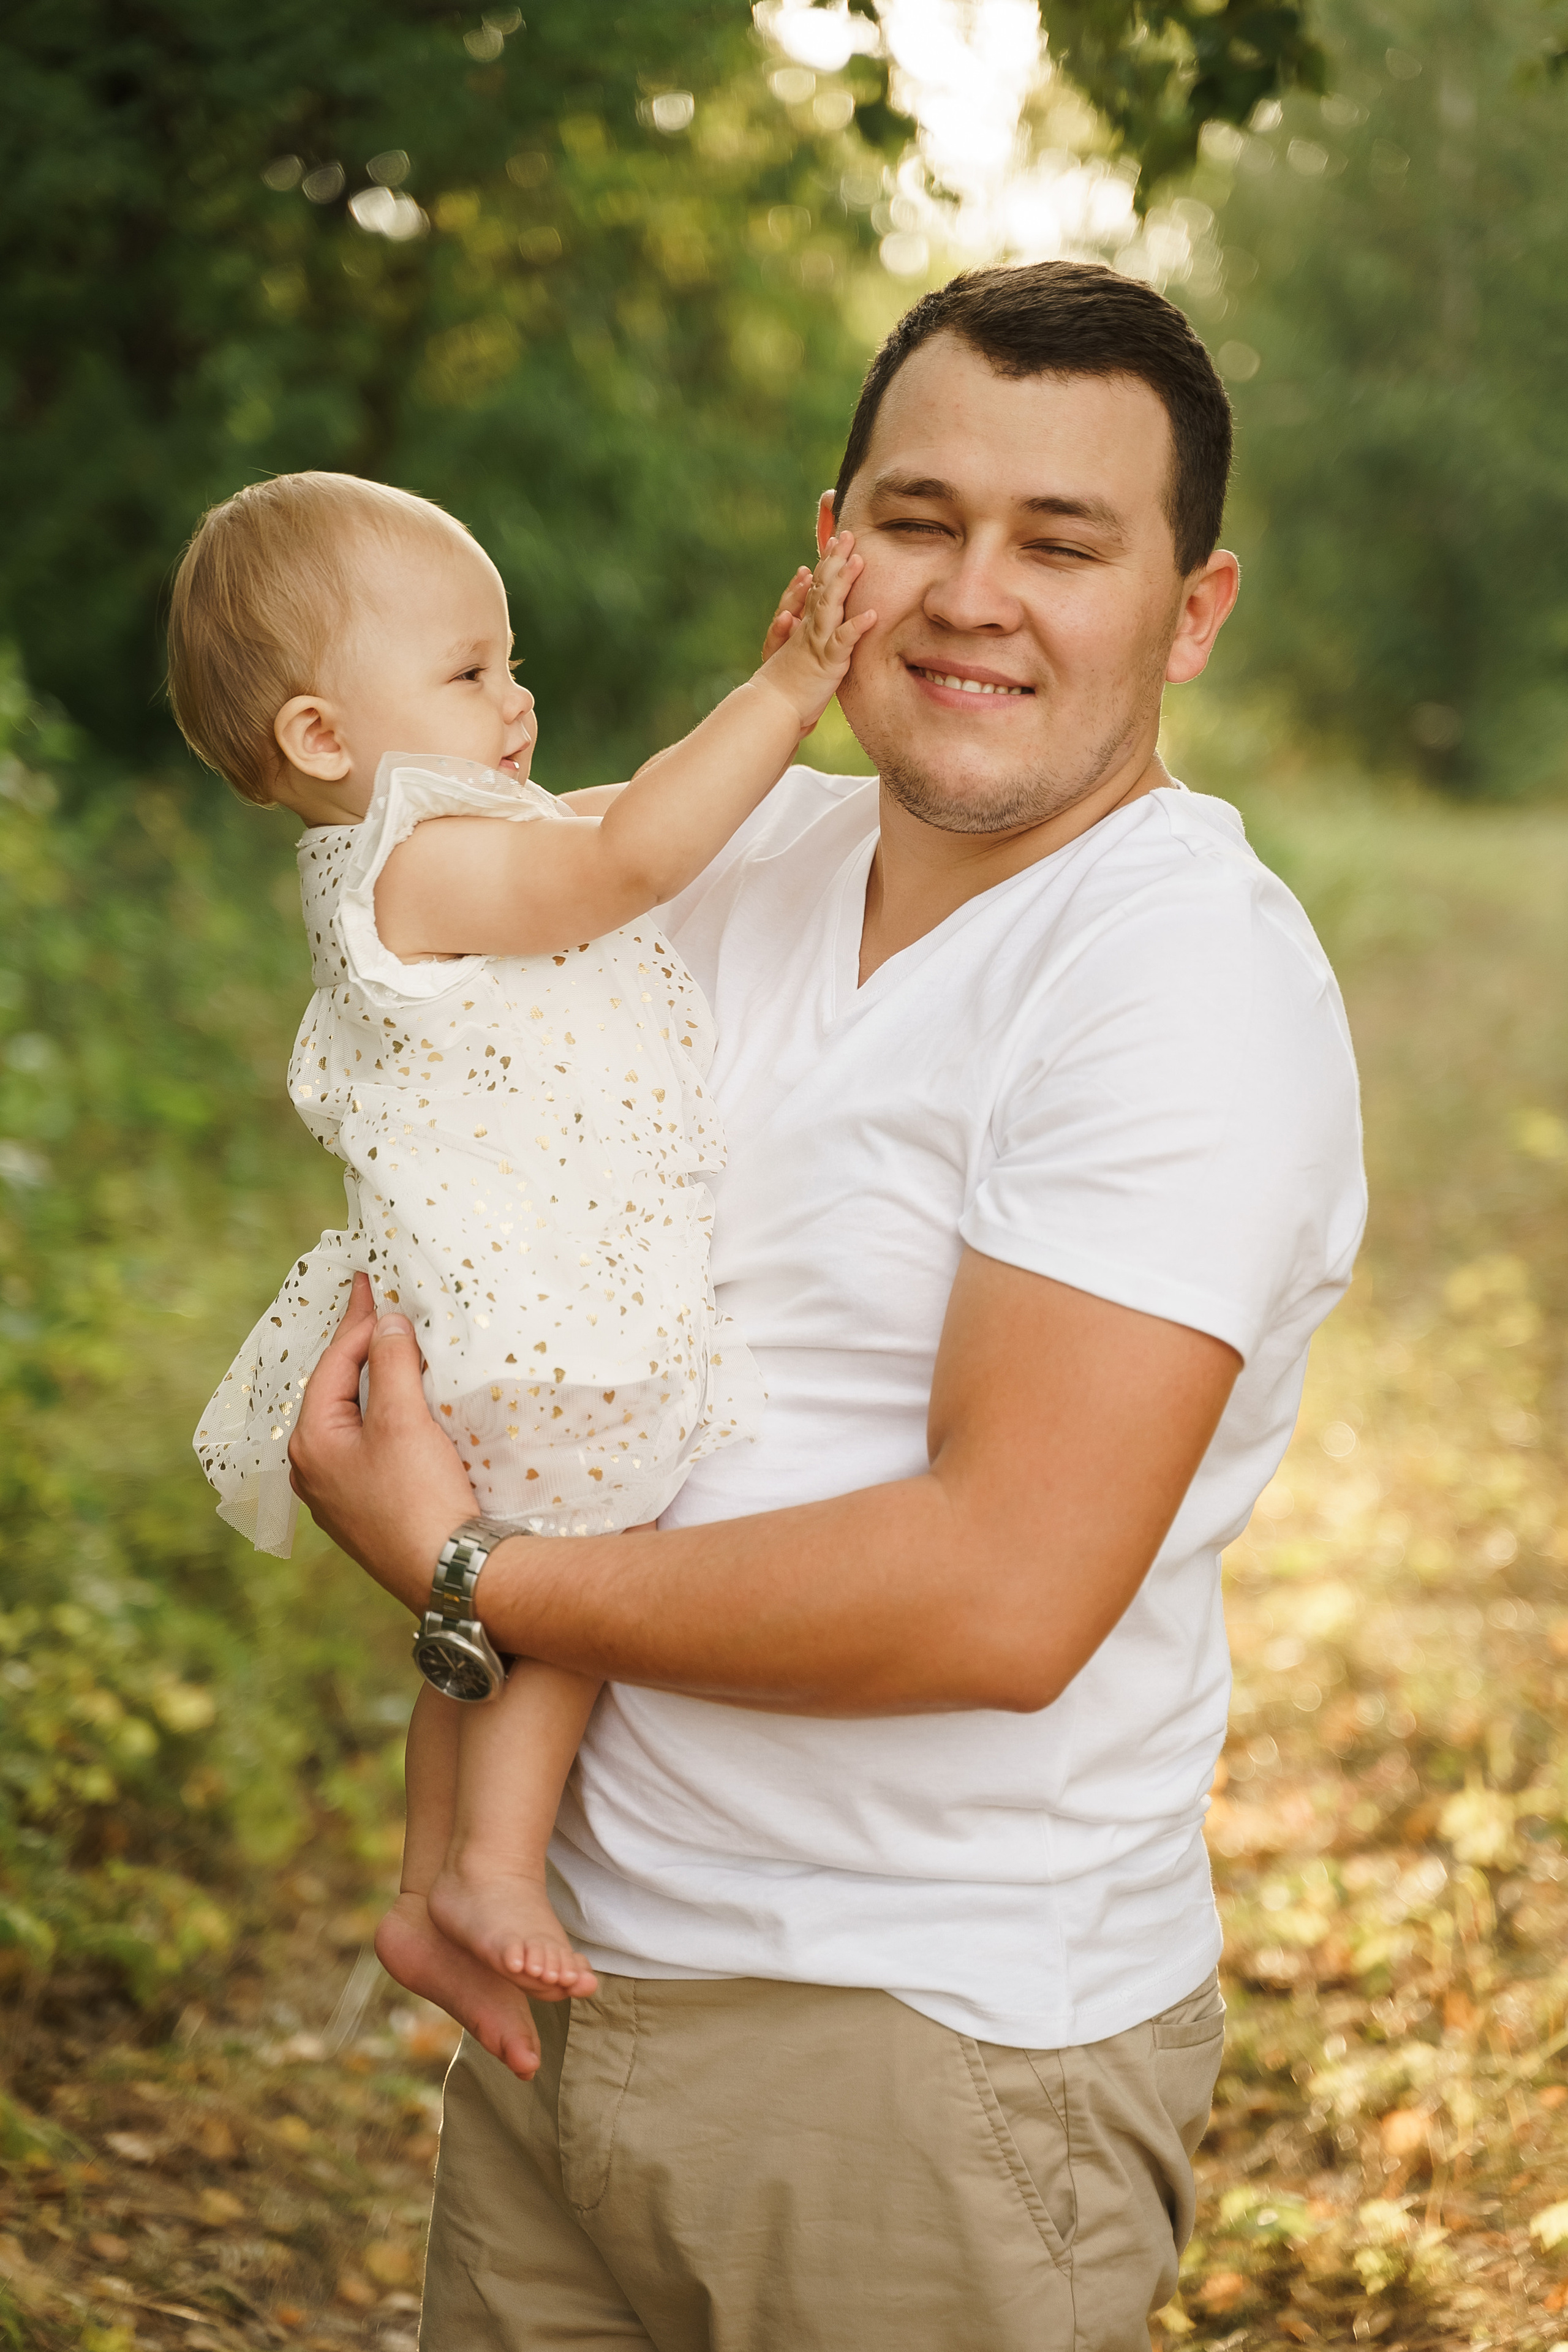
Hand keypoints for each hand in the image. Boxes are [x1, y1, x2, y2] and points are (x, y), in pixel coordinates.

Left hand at [287, 1271, 473, 1610]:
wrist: (449, 1575)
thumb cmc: (419, 1496)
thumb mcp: (403, 1420)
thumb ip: (392, 1363)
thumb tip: (387, 1323)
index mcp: (311, 1443)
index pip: (333, 1364)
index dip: (357, 1320)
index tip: (371, 1281)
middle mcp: (313, 1471)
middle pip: (334, 1391)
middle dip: (356, 1349)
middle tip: (374, 1307)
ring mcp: (337, 1496)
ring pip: (349, 1421)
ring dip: (370, 1383)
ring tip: (388, 1349)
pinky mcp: (366, 1512)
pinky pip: (366, 1447)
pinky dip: (381, 1417)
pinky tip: (401, 1410)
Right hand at [754, 534, 876, 733]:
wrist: (769, 709)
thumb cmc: (785, 686)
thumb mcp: (796, 655)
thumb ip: (799, 635)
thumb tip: (798, 615)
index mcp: (803, 625)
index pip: (815, 587)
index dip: (826, 563)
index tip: (836, 541)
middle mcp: (808, 628)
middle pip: (822, 586)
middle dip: (835, 560)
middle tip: (847, 535)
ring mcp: (816, 642)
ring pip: (831, 605)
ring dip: (844, 582)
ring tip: (859, 561)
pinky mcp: (826, 661)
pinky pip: (842, 641)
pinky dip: (856, 626)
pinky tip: (872, 614)